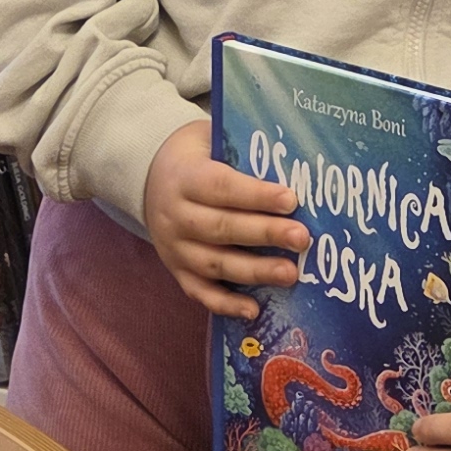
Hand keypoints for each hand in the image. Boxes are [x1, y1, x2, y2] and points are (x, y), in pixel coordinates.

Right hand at [140, 119, 305, 317]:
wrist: (148, 175)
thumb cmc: (197, 157)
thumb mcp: (210, 141)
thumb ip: (242, 154)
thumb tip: (293, 167)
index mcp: (185, 178)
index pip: (222, 188)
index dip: (256, 195)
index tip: (291, 199)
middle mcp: (175, 215)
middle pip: (221, 228)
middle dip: (265, 234)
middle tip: (302, 238)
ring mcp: (173, 248)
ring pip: (214, 263)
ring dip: (254, 271)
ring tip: (290, 274)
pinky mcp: (176, 270)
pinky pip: (200, 292)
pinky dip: (226, 303)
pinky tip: (254, 310)